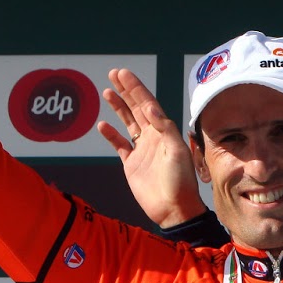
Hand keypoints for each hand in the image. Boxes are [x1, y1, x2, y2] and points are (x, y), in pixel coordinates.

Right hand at [98, 69, 208, 228]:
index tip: (123, 74)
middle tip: (114, 73)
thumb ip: (164, 128)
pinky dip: (111, 135)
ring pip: (128, 123)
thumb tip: (149, 106)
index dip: (136, 88)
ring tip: (107, 91)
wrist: (173, 209)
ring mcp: (141, 150)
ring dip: (118, 107)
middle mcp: (153, 138)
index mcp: (165, 132)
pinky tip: (103, 125)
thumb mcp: (177, 151)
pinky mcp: (131, 164)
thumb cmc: (180, 181)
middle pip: (137, 108)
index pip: (148, 104)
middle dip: (126, 91)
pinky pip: (120, 145)